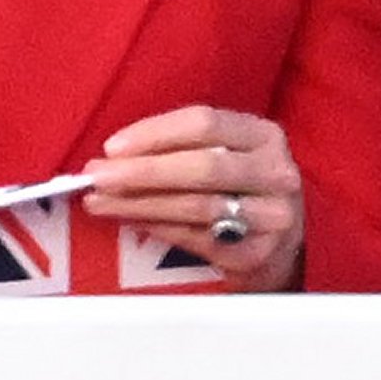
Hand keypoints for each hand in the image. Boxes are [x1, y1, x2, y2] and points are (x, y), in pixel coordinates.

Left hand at [83, 105, 304, 291]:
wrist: (283, 243)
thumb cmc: (239, 186)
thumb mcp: (227, 153)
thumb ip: (181, 146)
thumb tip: (114, 154)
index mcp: (263, 135)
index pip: (204, 123)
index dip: (154, 133)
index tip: (112, 146)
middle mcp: (275, 173)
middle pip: (201, 167)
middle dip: (142, 172)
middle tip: (97, 177)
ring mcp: (271, 217)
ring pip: (196, 207)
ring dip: (140, 204)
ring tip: (100, 202)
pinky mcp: (257, 255)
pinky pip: (197, 240)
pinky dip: (158, 229)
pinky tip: (131, 221)